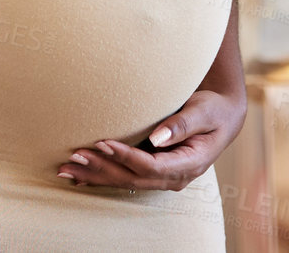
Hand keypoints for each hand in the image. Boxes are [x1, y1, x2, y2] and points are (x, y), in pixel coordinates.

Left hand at [57, 87, 245, 191]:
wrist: (222, 116)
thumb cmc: (213, 109)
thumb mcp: (204, 111)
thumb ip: (182, 124)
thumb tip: (158, 138)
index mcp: (189, 164)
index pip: (152, 166)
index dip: (126, 156)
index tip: (103, 142)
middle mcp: (174, 176)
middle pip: (133, 178)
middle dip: (102, 168)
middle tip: (74, 156)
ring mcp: (163, 176)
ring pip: (125, 180)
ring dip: (95, 174)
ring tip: (66, 168)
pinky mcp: (153, 170)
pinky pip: (125, 176)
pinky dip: (101, 175)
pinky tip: (78, 176)